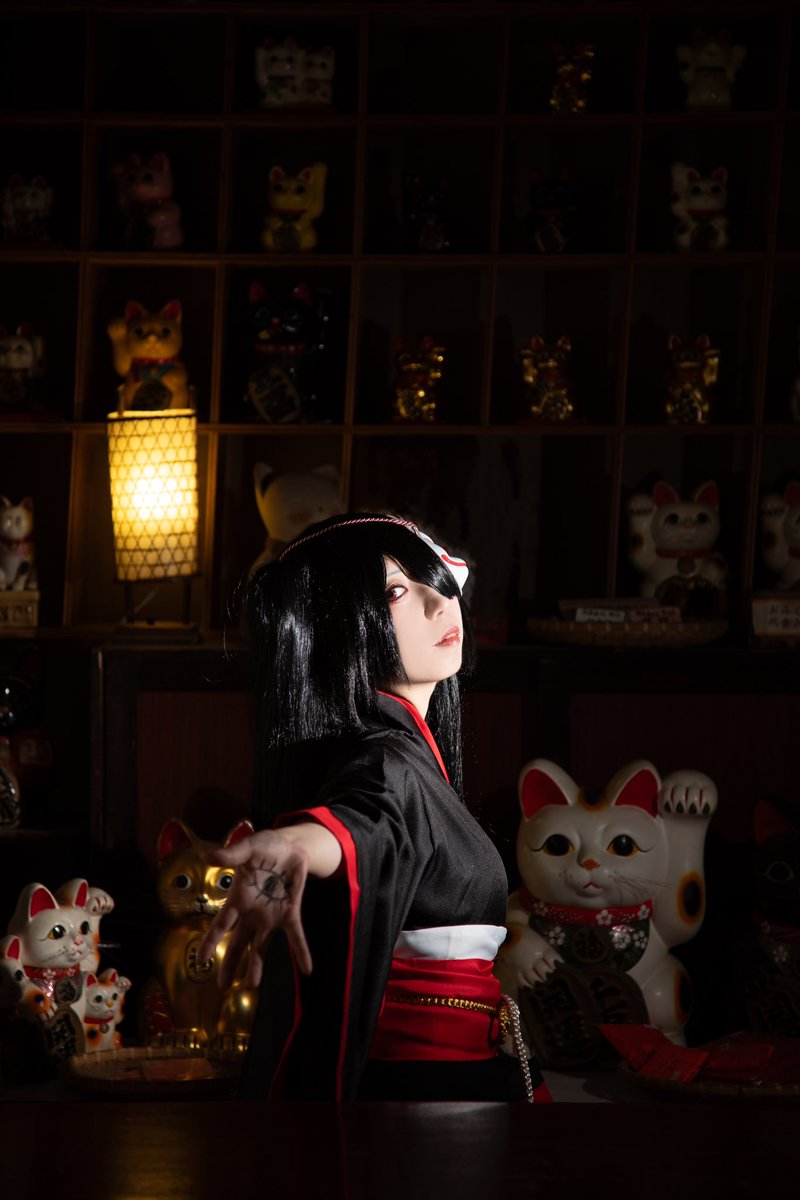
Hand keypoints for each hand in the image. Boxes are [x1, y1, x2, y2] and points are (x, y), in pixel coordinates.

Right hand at [197, 829, 312, 989]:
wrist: (289, 846)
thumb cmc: (263, 847)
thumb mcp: (247, 848)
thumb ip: (230, 854)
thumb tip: (206, 854)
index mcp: (238, 899)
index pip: (221, 924)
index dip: (211, 941)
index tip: (201, 960)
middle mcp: (252, 913)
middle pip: (238, 943)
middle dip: (230, 964)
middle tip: (222, 987)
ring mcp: (271, 916)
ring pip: (262, 946)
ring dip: (257, 966)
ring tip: (251, 987)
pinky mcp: (290, 913)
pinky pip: (295, 935)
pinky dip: (301, 951)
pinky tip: (307, 969)